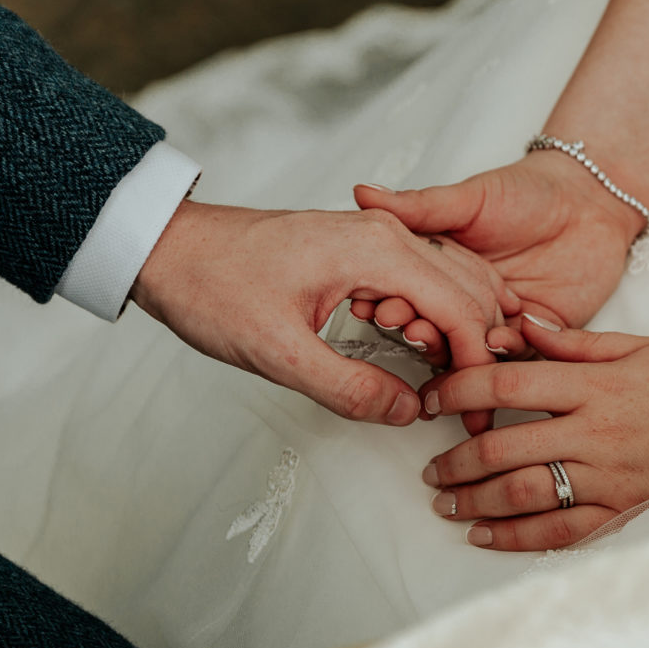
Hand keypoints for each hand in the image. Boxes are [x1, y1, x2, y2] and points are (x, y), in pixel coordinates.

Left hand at [131, 201, 519, 425]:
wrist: (169, 249)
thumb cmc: (212, 285)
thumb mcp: (277, 352)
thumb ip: (348, 386)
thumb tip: (409, 412)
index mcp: (376, 250)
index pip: (461, 308)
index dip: (477, 365)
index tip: (475, 412)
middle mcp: (386, 235)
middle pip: (470, 289)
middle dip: (480, 349)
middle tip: (468, 406)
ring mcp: (375, 237)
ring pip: (452, 281)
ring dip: (459, 331)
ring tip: (444, 382)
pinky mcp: (361, 250)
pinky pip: (422, 279)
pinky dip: (437, 315)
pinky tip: (423, 351)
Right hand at [351, 150, 645, 353]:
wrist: (591, 200)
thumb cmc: (530, 191)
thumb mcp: (471, 197)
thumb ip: (420, 205)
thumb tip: (364, 194)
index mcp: (442, 272)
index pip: (409, 297)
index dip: (393, 303)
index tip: (376, 306)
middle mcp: (467, 304)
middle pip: (438, 332)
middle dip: (423, 334)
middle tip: (414, 331)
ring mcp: (501, 323)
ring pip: (474, 352)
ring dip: (460, 353)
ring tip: (453, 347)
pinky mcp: (540, 336)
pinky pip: (522, 357)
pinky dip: (509, 355)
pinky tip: (499, 343)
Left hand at [415, 315, 648, 550]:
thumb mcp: (641, 344)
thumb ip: (576, 344)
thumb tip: (520, 328)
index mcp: (596, 385)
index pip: (506, 385)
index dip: (457, 389)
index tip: (429, 398)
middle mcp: (597, 433)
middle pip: (502, 447)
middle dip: (453, 458)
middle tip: (427, 463)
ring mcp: (612, 478)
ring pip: (523, 495)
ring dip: (474, 501)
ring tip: (444, 501)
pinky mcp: (628, 509)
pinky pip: (562, 532)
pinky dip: (517, 538)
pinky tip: (486, 538)